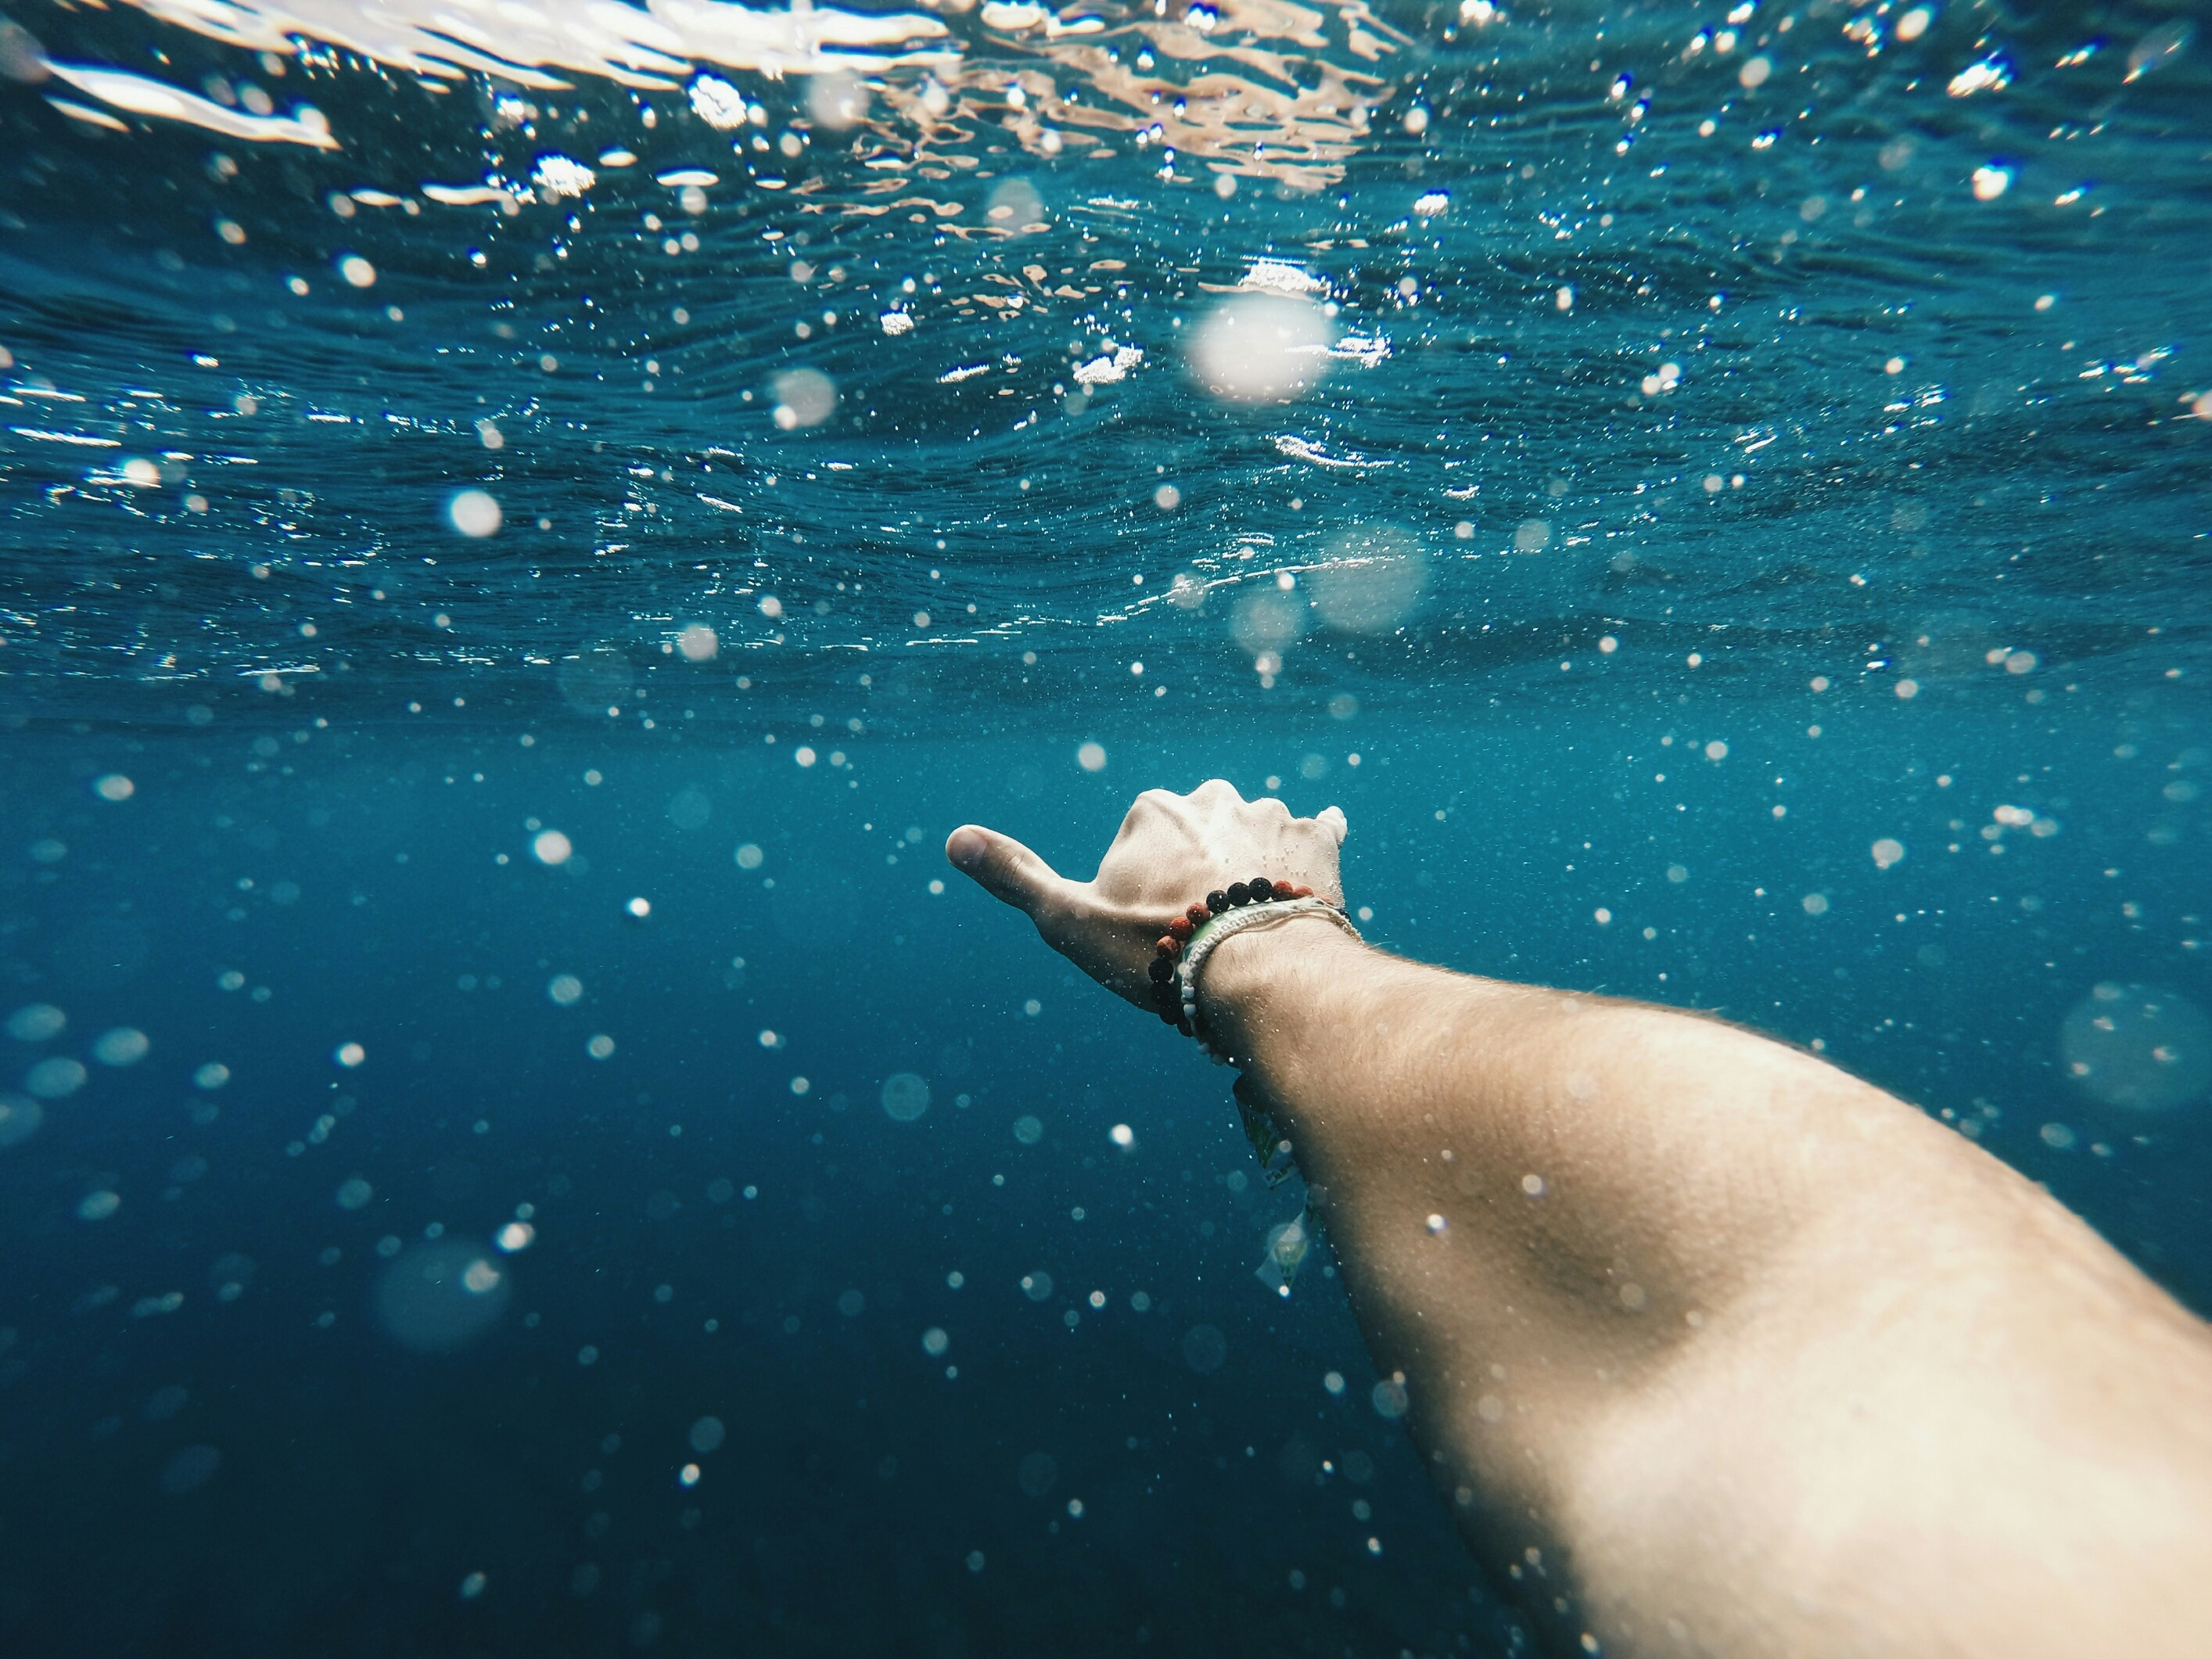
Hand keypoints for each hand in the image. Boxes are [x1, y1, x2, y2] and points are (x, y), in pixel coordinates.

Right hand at [944, 779, 1347, 1008]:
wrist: (1262, 974)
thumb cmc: (1159, 951)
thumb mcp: (1068, 921)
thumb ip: (1015, 877)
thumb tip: (954, 839)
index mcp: (1152, 809)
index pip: (1140, 845)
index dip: (1142, 893)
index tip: (1151, 932)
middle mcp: (1213, 796)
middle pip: (1198, 836)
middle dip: (1199, 876)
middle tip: (1201, 936)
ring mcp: (1273, 815)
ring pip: (1255, 837)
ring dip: (1254, 869)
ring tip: (1252, 931)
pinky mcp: (1321, 841)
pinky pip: (1320, 833)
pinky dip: (1315, 850)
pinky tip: (1313, 872)